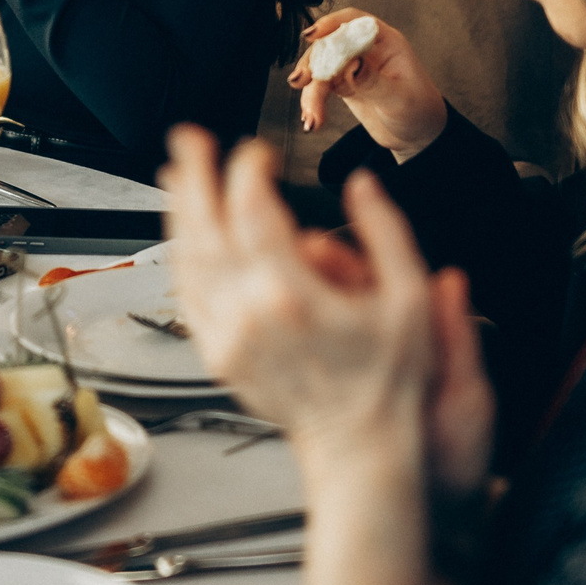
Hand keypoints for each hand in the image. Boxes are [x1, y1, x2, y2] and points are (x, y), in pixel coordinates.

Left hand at [163, 127, 491, 498]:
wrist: (358, 445)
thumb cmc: (388, 378)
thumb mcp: (409, 298)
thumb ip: (386, 231)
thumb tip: (361, 183)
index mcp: (293, 293)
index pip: (252, 208)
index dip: (248, 169)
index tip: (257, 152)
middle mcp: (250, 312)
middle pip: (205, 225)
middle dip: (194, 174)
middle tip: (187, 139)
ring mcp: (228, 335)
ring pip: (187, 259)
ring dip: (179, 212)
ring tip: (176, 176)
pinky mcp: (218, 355)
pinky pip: (187, 296)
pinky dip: (180, 258)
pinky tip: (182, 237)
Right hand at [290, 12, 447, 160]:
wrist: (418, 136)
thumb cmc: (419, 111)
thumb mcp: (400, 98)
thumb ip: (374, 81)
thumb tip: (350, 66)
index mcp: (386, 42)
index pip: (355, 22)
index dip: (331, 24)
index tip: (311, 36)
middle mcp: (366, 51)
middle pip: (330, 45)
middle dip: (312, 63)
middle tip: (300, 81)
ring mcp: (353, 68)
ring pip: (321, 69)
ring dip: (311, 91)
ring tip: (311, 117)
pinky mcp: (344, 86)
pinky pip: (320, 88)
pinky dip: (312, 102)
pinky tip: (311, 120)